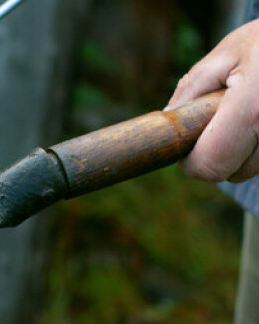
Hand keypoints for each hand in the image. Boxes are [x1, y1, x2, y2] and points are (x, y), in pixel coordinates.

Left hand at [168, 18, 258, 182]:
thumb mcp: (226, 53)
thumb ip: (192, 90)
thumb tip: (168, 123)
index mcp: (255, 107)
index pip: (210, 164)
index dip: (192, 161)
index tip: (188, 144)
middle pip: (232, 173)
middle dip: (217, 153)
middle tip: (220, 120)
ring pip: (252, 169)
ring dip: (241, 150)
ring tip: (248, 112)